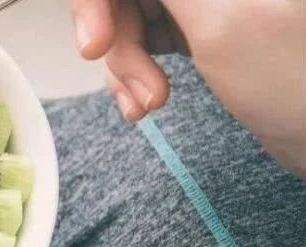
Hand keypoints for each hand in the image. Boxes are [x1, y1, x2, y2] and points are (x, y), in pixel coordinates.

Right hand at [71, 0, 304, 175]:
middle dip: (116, 38)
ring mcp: (205, 0)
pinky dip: (133, 72)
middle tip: (138, 86)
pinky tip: (143, 102)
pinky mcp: (201, 26)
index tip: (96, 43)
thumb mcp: (221, 23)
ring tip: (147, 102)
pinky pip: (144, 38)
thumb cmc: (298, 84)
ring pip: (129, 15)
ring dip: (124, 63)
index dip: (99, 3)